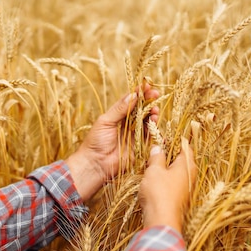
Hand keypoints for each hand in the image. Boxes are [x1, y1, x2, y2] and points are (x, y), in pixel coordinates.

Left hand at [66, 84, 159, 201]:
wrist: (96, 164)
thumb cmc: (96, 142)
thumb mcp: (105, 121)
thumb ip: (120, 109)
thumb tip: (133, 95)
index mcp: (116, 116)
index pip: (129, 101)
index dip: (138, 93)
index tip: (146, 85)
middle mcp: (126, 124)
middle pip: (140, 109)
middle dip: (148, 101)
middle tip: (155, 94)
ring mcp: (133, 134)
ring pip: (146, 120)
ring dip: (152, 113)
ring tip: (155, 108)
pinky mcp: (139, 146)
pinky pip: (149, 134)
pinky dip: (153, 126)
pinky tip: (154, 119)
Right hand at [139, 138, 196, 233]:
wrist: (162, 221)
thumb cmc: (159, 192)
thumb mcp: (154, 170)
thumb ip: (156, 157)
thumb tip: (158, 147)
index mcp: (187, 165)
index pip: (185, 146)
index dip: (175, 140)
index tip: (163, 137)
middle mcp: (190, 176)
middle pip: (182, 159)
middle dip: (169, 154)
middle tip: (156, 151)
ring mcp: (186, 188)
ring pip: (177, 172)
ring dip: (166, 168)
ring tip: (152, 166)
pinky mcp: (180, 198)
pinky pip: (173, 183)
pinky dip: (165, 179)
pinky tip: (154, 181)